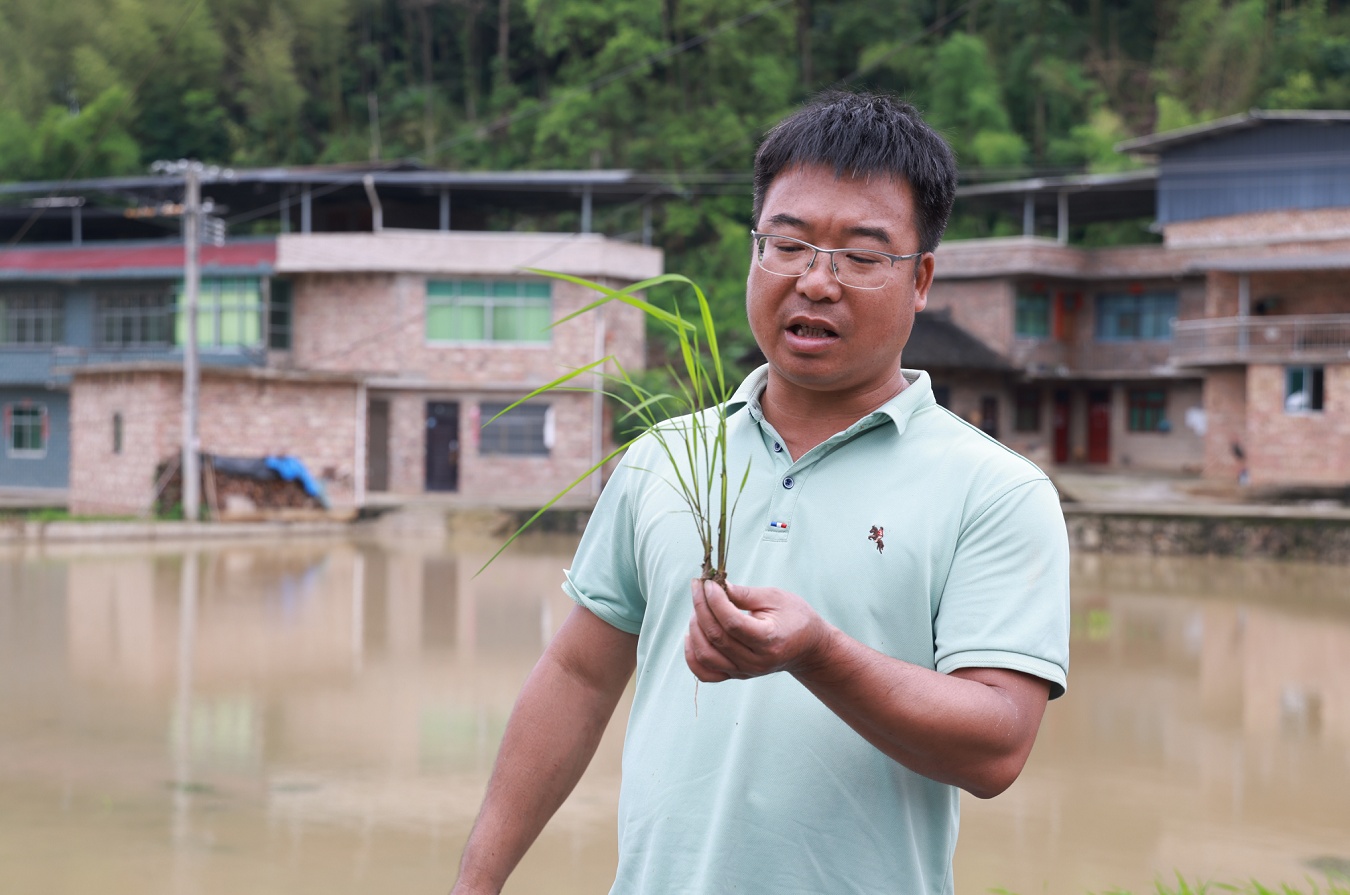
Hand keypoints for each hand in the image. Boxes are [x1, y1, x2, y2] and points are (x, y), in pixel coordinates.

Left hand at [684, 578, 832, 681]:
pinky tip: (692, 635)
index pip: (732, 623)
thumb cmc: (795, 617)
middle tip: (698, 587)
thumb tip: (717, 586)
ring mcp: (744, 671)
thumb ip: (745, 594)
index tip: (708, 582)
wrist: (807, 647)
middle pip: (716, 636)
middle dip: (701, 607)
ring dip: (695, 628)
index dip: (715, 601)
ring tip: (698, 607)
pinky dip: (692, 656)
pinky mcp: (736, 675)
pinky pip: (705, 673)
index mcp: (769, 640)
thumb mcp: (776, 598)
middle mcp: (755, 661)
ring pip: (706, 655)